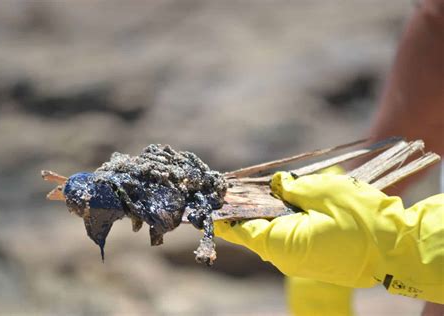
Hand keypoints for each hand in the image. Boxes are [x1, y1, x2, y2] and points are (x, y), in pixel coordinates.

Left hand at [214, 172, 443, 302]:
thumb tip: (276, 184)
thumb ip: (292, 187)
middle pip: (255, 229)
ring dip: (266, 212)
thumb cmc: (360, 219)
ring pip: (273, 232)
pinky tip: (285, 202)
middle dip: (246, 208)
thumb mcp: (322, 192)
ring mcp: (300, 261)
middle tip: (235, 186)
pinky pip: (290, 237)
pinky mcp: (314, 258)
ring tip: (258, 190)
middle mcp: (285, 257)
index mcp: (281, 243)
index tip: (210, 201)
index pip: (239, 229)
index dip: (224, 213)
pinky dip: (284, 220)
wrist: (397, 249)